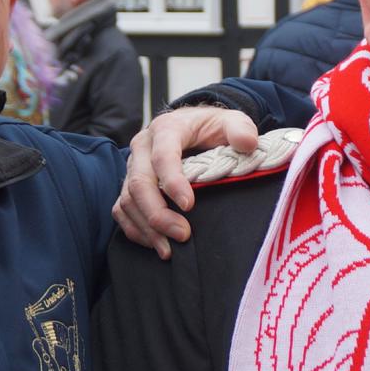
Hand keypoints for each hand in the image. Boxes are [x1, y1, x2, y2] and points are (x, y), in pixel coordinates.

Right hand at [113, 106, 259, 257]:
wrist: (194, 126)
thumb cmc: (212, 127)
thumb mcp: (231, 121)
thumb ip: (241, 129)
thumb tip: (248, 143)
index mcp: (166, 129)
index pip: (162, 156)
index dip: (172, 181)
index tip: (189, 205)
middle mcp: (142, 147)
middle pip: (138, 182)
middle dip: (157, 213)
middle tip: (183, 234)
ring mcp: (133, 167)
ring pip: (127, 200)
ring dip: (147, 227)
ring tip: (169, 249)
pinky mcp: (129, 185)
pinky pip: (122, 210)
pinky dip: (136, 230)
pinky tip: (156, 244)